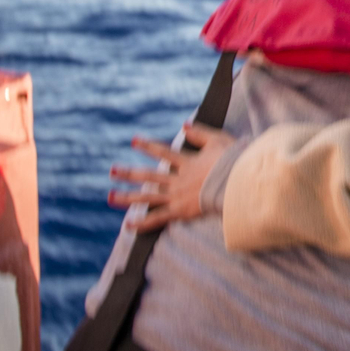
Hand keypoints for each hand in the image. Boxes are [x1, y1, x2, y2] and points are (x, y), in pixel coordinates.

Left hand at [109, 122, 234, 231]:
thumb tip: (184, 125)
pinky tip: (128, 225)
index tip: (133, 141)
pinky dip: (143, 223)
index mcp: (187, 162)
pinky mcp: (181, 211)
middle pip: (148, 175)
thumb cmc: (234, 162)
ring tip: (110, 197)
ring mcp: (177, 196)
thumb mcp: (218, 141)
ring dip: (128, 196)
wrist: (239, 183)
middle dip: (128, 173)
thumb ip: (200, 133)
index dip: (147, 146)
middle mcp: (178, 179)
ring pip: (148, 197)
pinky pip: (158, 218)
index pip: (163, 152)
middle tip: (112, 171)